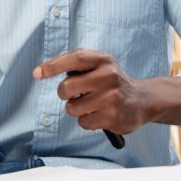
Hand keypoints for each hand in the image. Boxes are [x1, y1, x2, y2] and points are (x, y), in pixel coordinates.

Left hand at [33, 49, 148, 134]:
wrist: (142, 100)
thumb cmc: (113, 81)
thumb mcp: (100, 64)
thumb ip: (75, 62)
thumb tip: (41, 70)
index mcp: (103, 60)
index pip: (75, 58)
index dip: (53, 66)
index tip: (37, 73)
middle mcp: (109, 76)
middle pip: (66, 88)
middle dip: (65, 94)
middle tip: (75, 94)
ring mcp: (111, 97)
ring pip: (72, 108)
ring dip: (77, 109)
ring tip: (91, 104)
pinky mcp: (113, 117)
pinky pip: (83, 122)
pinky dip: (87, 120)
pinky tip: (100, 114)